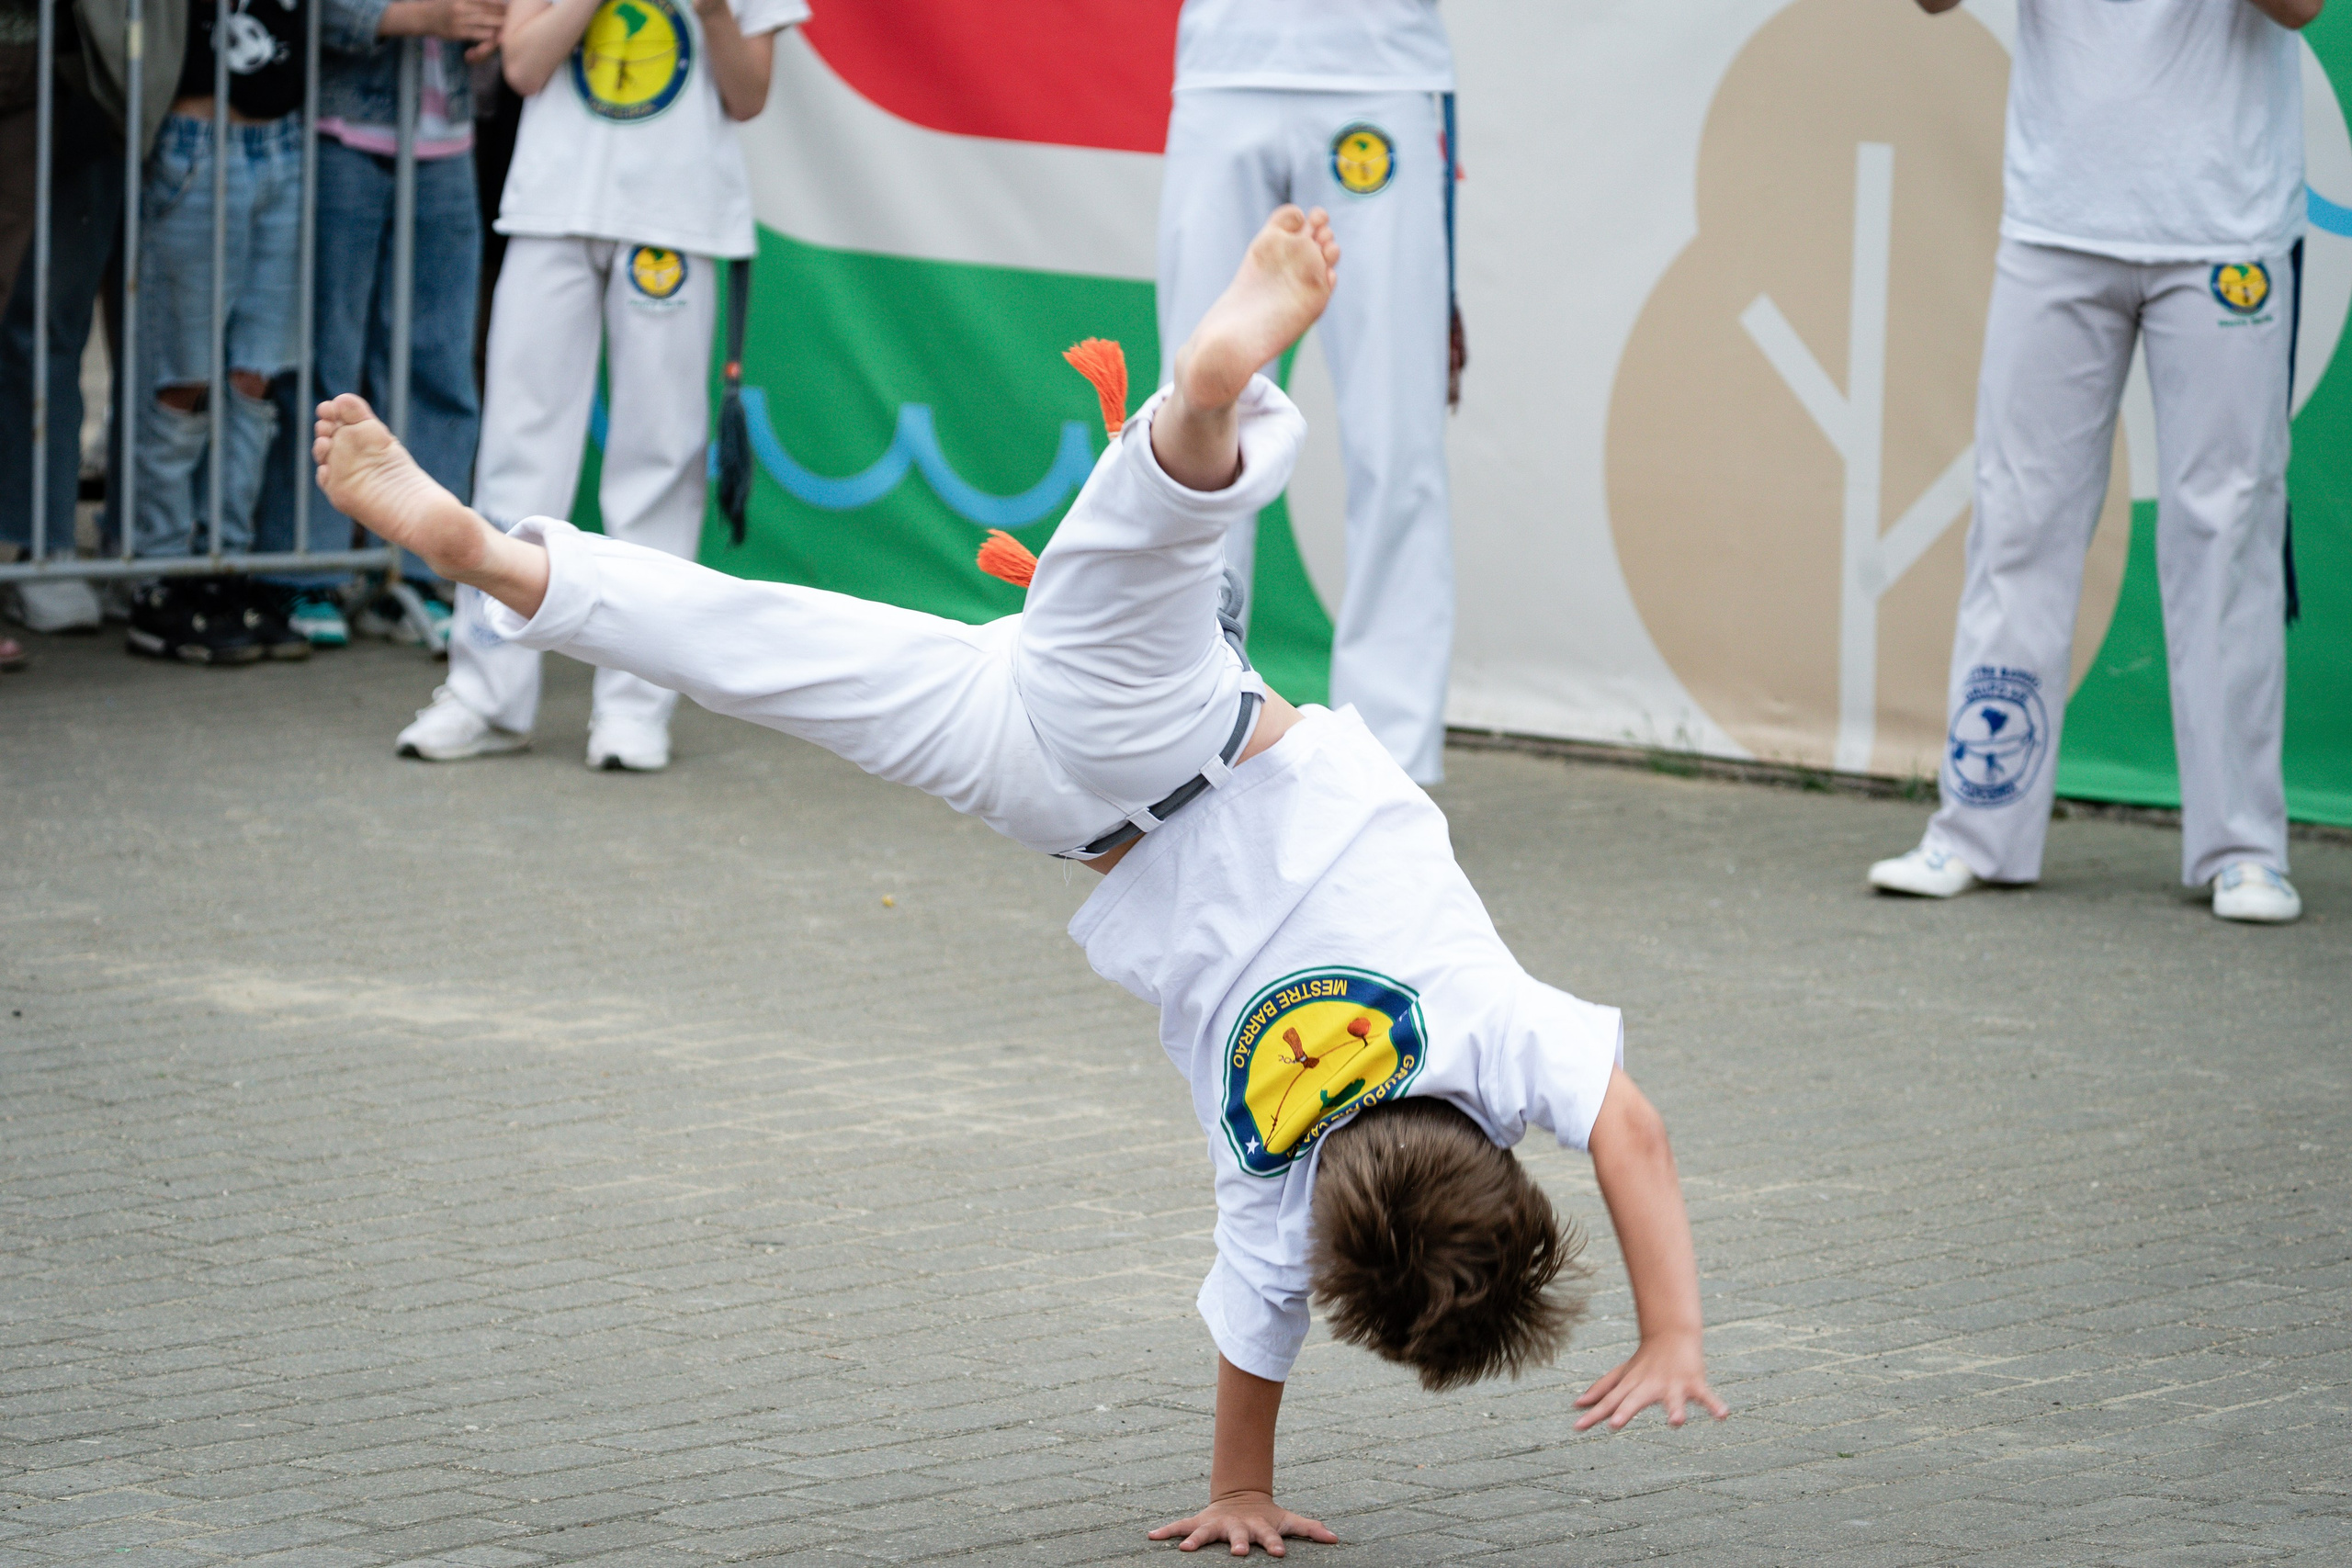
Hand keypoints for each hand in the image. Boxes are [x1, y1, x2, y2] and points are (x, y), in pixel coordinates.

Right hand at [382, 0, 505, 58]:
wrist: (422, 17)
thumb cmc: (443, 5)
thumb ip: (475, 0)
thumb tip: (492, 1)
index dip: (502, 3)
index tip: (513, 6)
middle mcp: (462, 6)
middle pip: (489, 10)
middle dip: (504, 14)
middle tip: (517, 17)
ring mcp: (459, 20)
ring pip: (486, 23)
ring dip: (500, 25)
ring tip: (511, 27)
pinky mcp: (458, 33)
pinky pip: (478, 35)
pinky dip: (489, 36)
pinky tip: (498, 36)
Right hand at [1148, 1492, 1336, 1556]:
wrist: (1241, 1496)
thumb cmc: (1267, 1517)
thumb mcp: (1288, 1521)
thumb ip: (1309, 1529)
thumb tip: (1336, 1537)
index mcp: (1259, 1528)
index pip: (1269, 1537)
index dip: (1275, 1544)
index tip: (1279, 1554)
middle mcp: (1237, 1526)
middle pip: (1238, 1536)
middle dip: (1238, 1545)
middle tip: (1238, 1553)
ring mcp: (1216, 1524)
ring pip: (1204, 1532)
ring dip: (1195, 1539)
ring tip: (1184, 1548)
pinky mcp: (1200, 1523)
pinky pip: (1180, 1526)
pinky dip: (1166, 1531)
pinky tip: (1151, 1536)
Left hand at [1573, 1331, 1727, 1431]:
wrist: (1672, 1333)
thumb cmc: (1644, 1360)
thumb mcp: (1622, 1375)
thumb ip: (1601, 1391)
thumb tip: (1576, 1405)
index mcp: (1631, 1386)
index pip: (1609, 1401)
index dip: (1593, 1413)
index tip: (1576, 1427)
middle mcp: (1649, 1386)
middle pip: (1634, 1399)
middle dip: (1624, 1411)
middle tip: (1613, 1424)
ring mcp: (1672, 1385)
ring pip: (1672, 1399)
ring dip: (1675, 1409)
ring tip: (1677, 1422)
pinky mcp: (1693, 1383)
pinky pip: (1706, 1396)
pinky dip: (1715, 1405)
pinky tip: (1723, 1415)